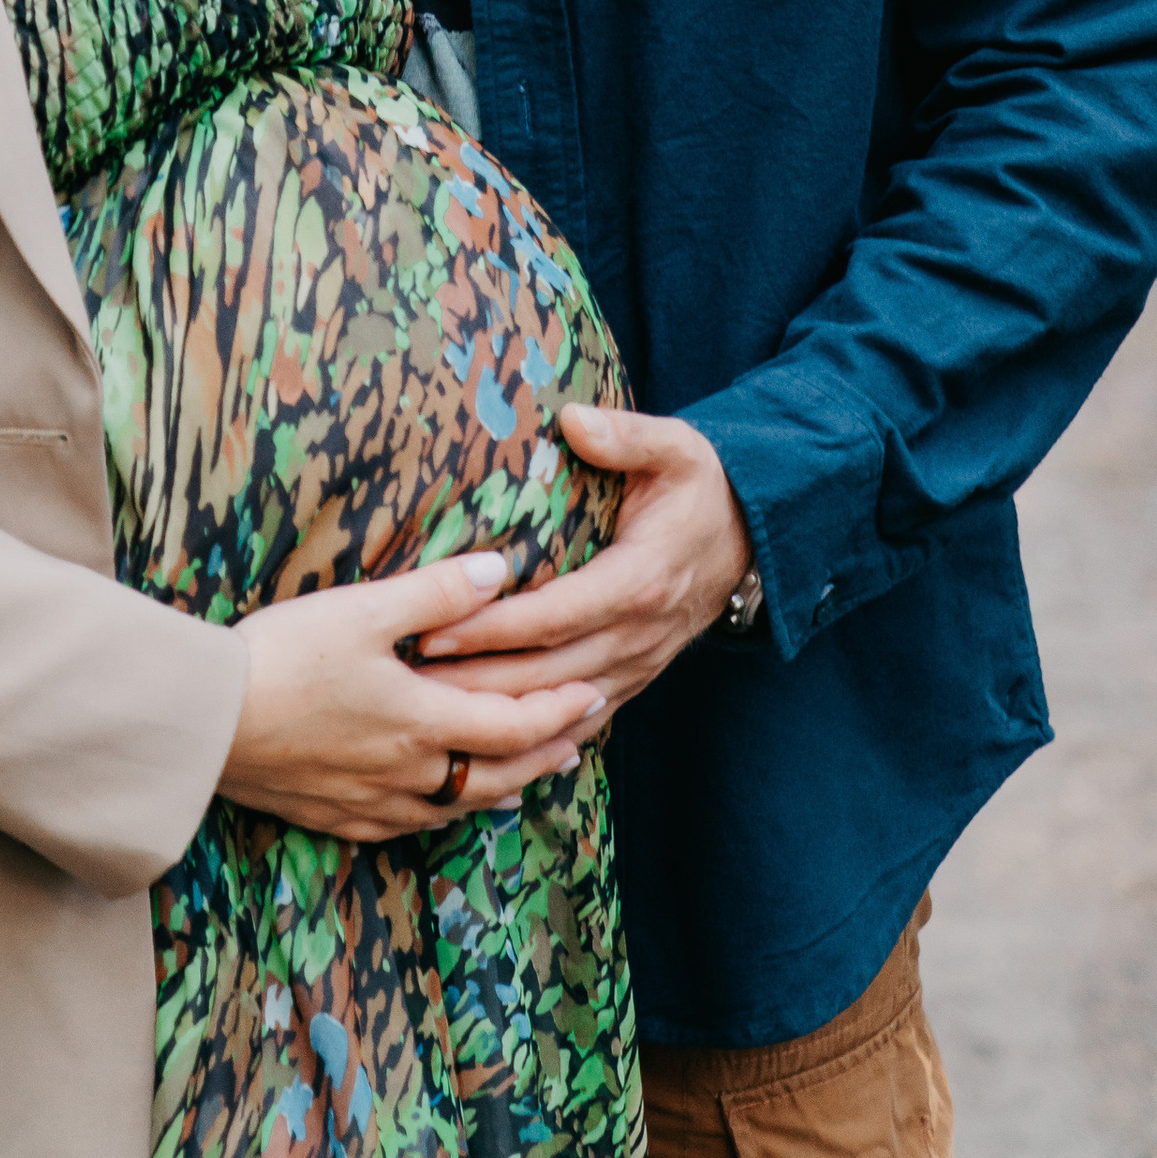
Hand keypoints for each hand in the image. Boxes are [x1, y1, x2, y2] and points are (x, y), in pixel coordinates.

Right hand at [218, 551, 610, 841]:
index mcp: (422, 720)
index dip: (561, 711)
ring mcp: (372, 801)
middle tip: (583, 735)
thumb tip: (501, 570)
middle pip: (498, 773)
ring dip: (507, 787)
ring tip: (536, 775)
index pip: (515, 724)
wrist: (207, 725)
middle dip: (547, 752)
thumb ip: (435, 593)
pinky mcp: (337, 815)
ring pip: (459, 805)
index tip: (596, 693)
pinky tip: (446, 808)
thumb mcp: (362, 611)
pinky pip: (410, 826)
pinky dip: (447, 814)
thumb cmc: (282, 658)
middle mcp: (408, 772)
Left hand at [415, 407, 752, 724]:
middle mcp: (636, 634)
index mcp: (639, 580)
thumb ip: (626, 435)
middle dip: (475, 682)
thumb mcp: (675, 448)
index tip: (433, 630)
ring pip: (556, 704)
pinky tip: (486, 738)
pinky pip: (580, 717)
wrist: (748, 539)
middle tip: (407, 682)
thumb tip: (573, 419)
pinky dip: (534, 732)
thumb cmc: (699, 488)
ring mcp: (636, 664)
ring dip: (494, 713)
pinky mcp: (632, 678)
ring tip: (428, 712)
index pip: (553, 616)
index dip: (492, 629)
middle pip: (545, 674)